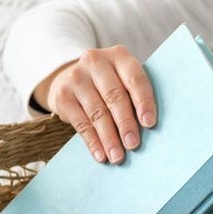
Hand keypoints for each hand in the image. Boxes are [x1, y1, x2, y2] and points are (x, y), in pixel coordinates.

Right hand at [33, 45, 156, 163]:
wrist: (75, 81)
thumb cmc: (110, 86)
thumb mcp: (124, 82)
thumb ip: (135, 98)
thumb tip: (148, 131)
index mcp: (119, 56)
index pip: (134, 79)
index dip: (143, 102)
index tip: (149, 124)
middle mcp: (95, 61)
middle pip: (114, 96)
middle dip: (125, 123)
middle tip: (133, 145)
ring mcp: (76, 77)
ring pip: (97, 112)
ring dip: (109, 138)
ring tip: (117, 157)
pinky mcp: (63, 95)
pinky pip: (81, 123)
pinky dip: (92, 142)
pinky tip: (100, 155)